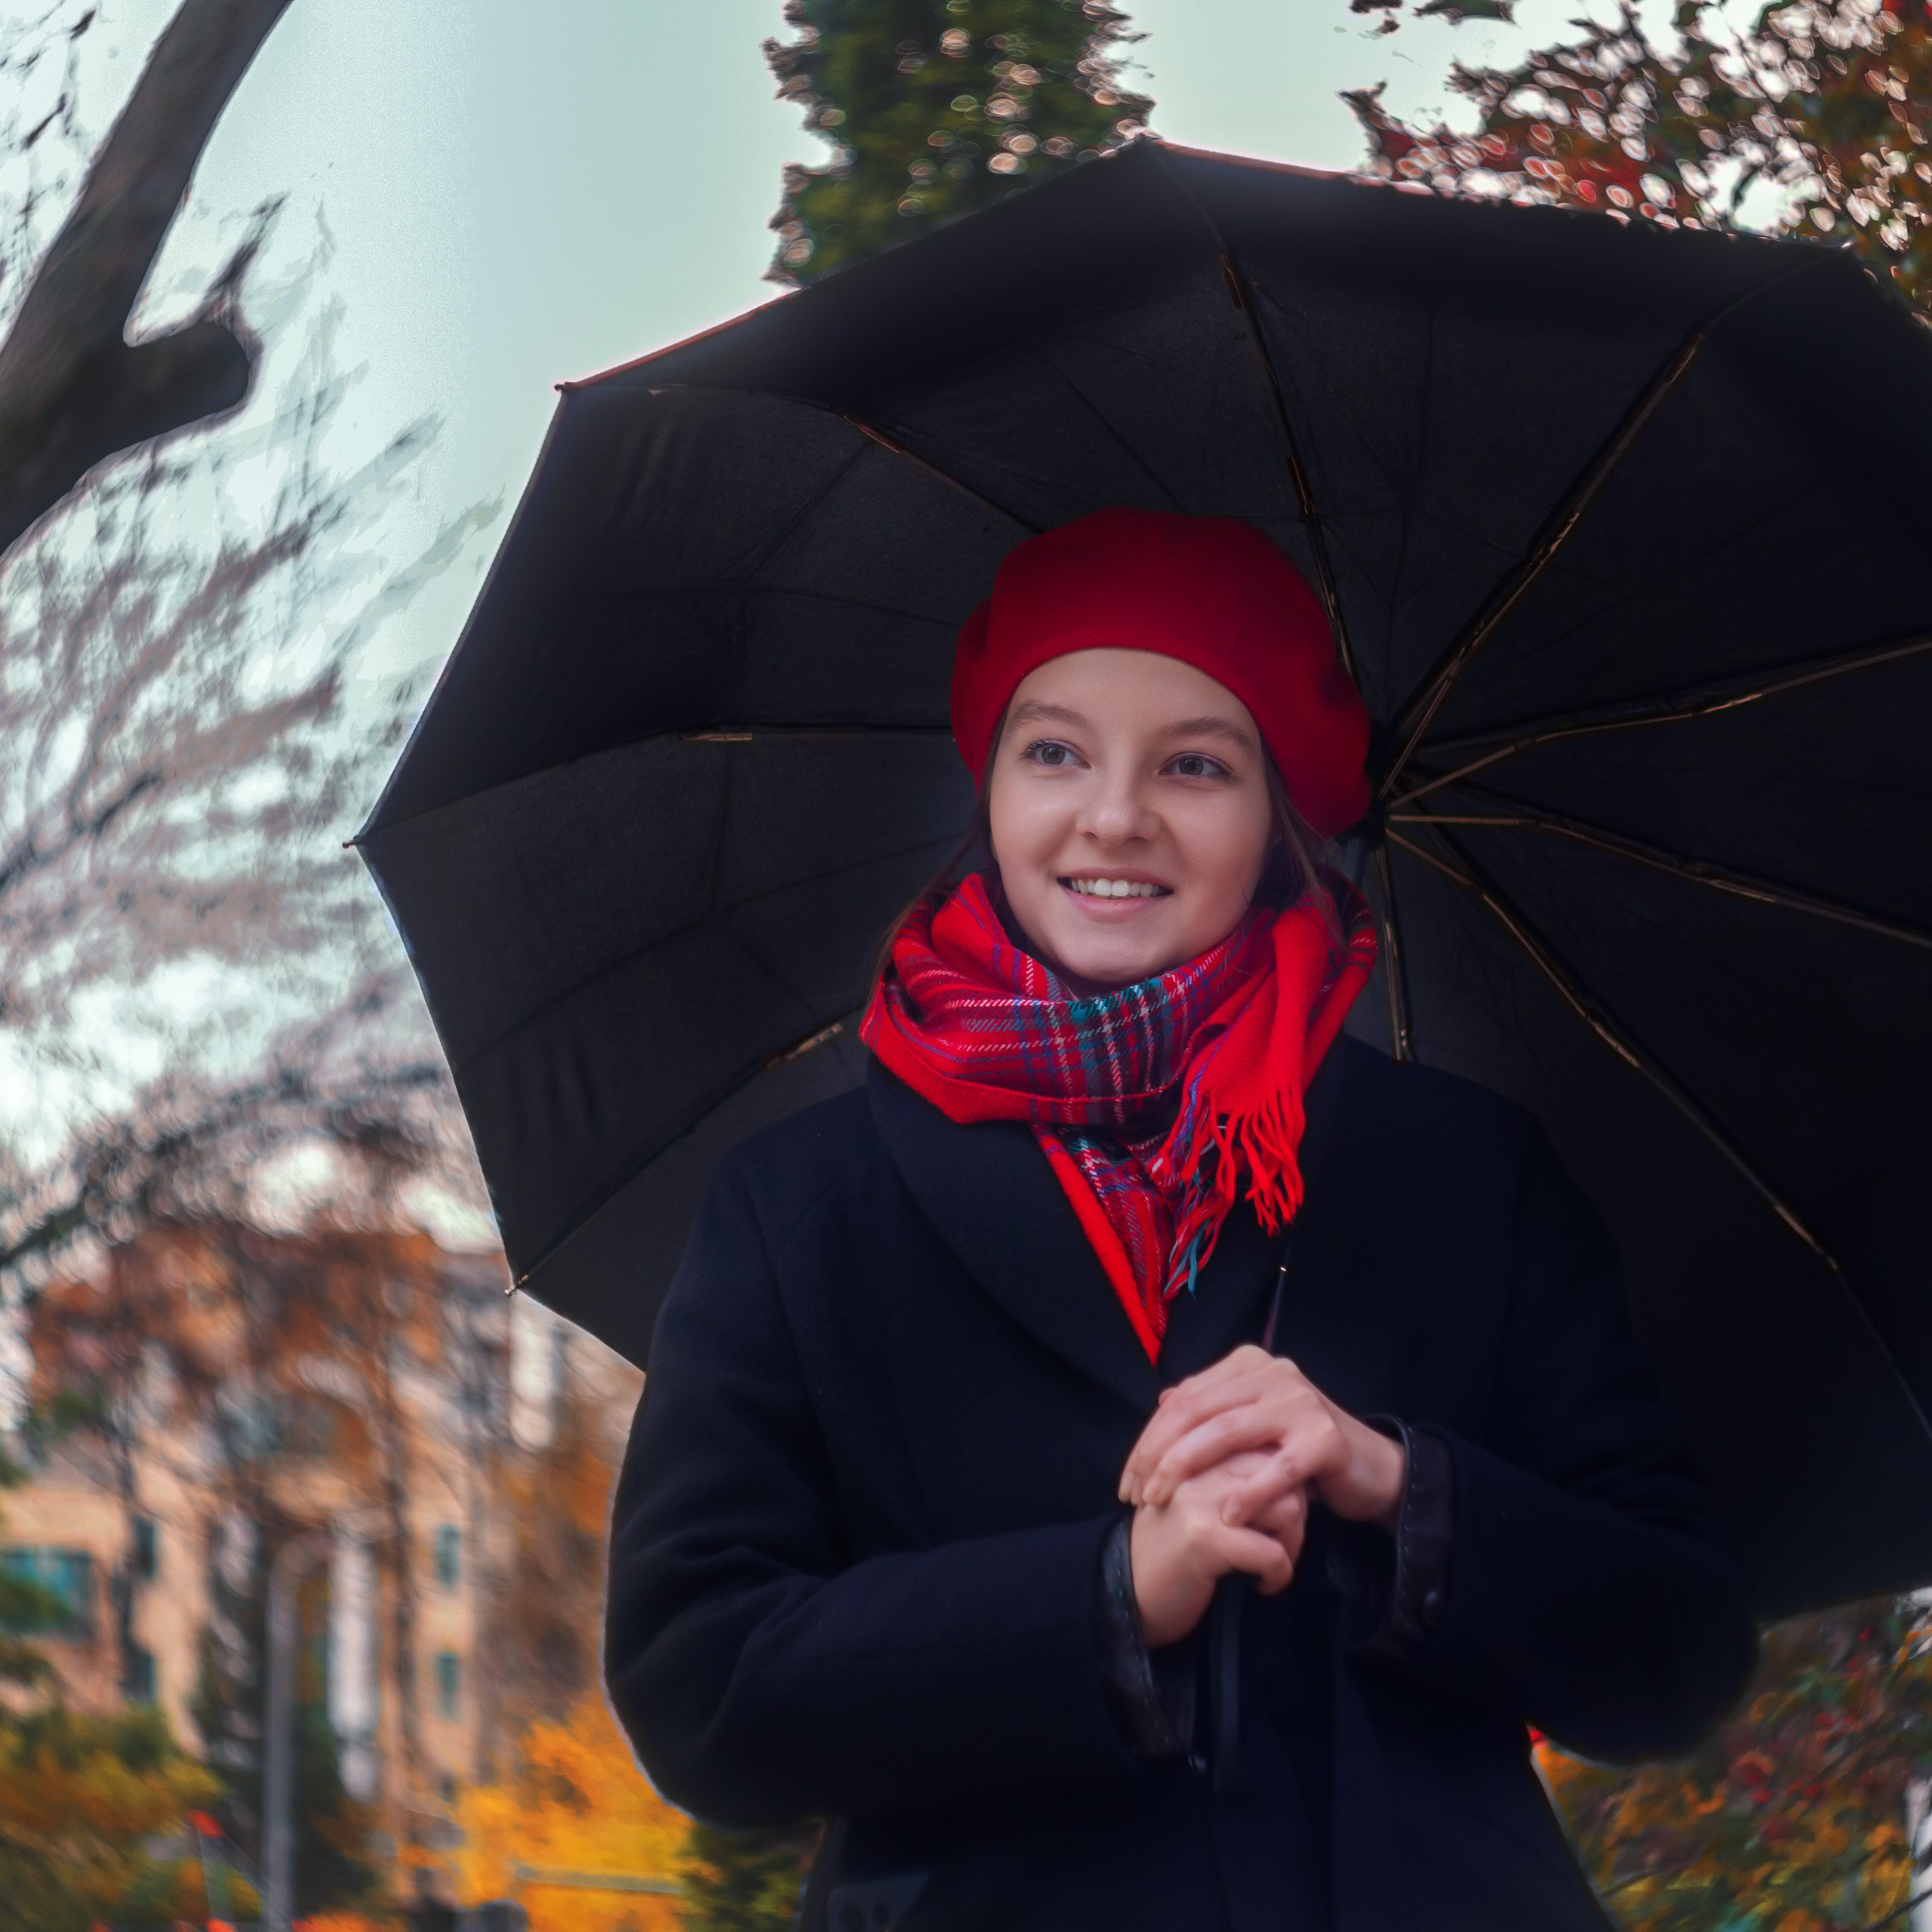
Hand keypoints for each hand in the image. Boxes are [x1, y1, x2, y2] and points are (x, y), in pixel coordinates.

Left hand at [1119, 1345, 1405, 1531]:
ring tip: (1165, 1503)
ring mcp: (1300, 1402)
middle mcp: (1272, 1373)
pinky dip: (1249, 1492)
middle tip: (1137, 1495)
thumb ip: (1213, 1408)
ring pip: (1226, 1433)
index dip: (1148, 1439)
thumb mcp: (1252, 1422)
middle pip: (1196, 1412)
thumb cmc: (1299, 1448)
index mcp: (1248, 1365)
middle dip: (1158, 1456)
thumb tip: (1163, 1400)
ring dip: (1187, 1470)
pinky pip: (1277, 1468)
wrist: (1368, 1468)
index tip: (1127, 1480)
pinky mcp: (1324, 1438)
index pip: (1183, 1398)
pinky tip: (1227, 1516)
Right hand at [1130, 1452, 1308, 1648]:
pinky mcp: (1204, 1539)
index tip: (1279, 1519)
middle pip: (1285, 1477)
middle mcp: (1198, 1466)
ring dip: (1292, 1545)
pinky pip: (1272, 1552)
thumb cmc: (1171, 1548)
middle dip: (1297, 1516)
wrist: (1126, 1591)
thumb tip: (1293, 1470)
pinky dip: (1279, 1575)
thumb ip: (1232, 1475)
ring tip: (1273, 1564)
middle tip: (1281, 1545)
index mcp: (1198, 1451)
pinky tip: (1263, 1586)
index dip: (1287, 1486)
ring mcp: (1200, 1500)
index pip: (1269, 1449)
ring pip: (1287, 1510)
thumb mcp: (1198, 1499)